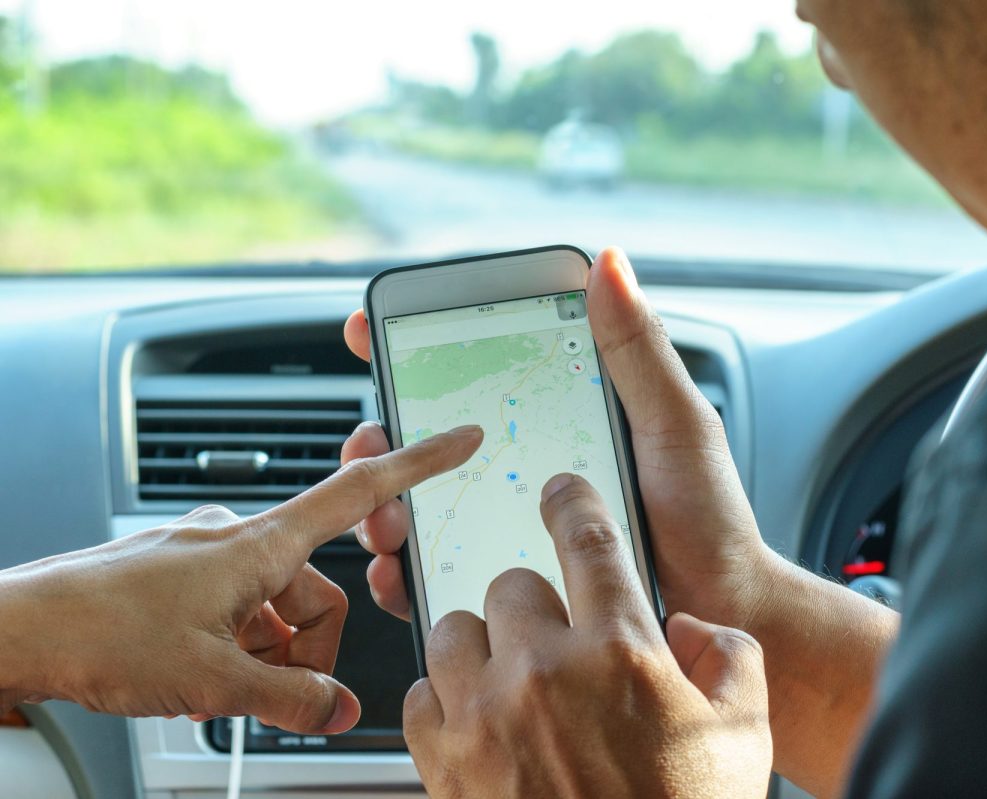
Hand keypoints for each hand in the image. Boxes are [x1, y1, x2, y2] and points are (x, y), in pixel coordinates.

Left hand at [0, 425, 481, 731]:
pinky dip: (235, 647)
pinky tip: (200, 678)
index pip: (358, 492)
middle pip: (317, 588)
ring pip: (275, 606)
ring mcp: (205, 557)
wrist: (16, 630)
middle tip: (276, 689)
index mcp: (260, 546)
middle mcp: (237, 540)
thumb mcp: (211, 679)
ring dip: (265, 652)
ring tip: (219, 689)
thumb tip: (339, 708)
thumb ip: (290, 696)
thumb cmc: (100, 633)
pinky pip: (235, 609)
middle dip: (308, 644)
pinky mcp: (179, 577)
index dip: (418, 464)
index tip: (459, 439)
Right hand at [345, 249, 898, 795]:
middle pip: (425, 442)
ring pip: (417, 506)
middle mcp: (521, 469)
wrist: (717, 611)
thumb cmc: (706, 517)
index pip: (472, 373)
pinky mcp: (503, 589)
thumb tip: (609, 263)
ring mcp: (507, 528)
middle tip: (373, 441)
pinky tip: (396, 569)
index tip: (369, 330)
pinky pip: (435, 574)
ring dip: (380, 502)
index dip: (414, 349)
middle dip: (381, 437)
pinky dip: (401, 570)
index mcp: (554, 420)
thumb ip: (637, 349)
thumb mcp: (674, 423)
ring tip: (386, 514)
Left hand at [405, 474, 771, 797]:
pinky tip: (478, 722)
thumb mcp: (742, 740)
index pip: (588, 539)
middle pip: (510, 582)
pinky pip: (421, 693)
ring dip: (483, 645)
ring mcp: (486, 715)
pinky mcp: (443, 761)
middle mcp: (545, 671)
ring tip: (510, 680)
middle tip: (555, 645)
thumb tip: (698, 632)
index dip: (573, 500)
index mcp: (621, 652)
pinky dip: (445, 699)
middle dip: (535, 606)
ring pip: (456, 629)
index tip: (561, 488)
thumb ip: (732, 662)